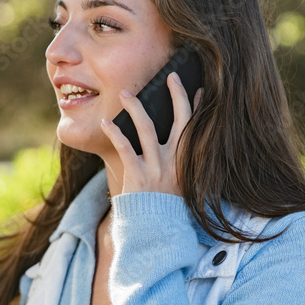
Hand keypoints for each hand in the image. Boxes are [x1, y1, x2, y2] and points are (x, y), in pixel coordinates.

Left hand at [99, 71, 203, 197]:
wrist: (155, 229)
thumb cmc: (166, 205)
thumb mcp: (180, 182)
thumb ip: (177, 161)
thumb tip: (172, 141)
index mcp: (187, 161)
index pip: (195, 127)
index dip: (198, 106)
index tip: (199, 88)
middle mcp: (174, 161)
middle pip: (179, 119)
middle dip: (176, 95)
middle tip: (170, 76)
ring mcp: (156, 167)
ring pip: (146, 128)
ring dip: (135, 107)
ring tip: (124, 93)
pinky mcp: (137, 175)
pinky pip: (124, 147)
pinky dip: (114, 133)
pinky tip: (105, 122)